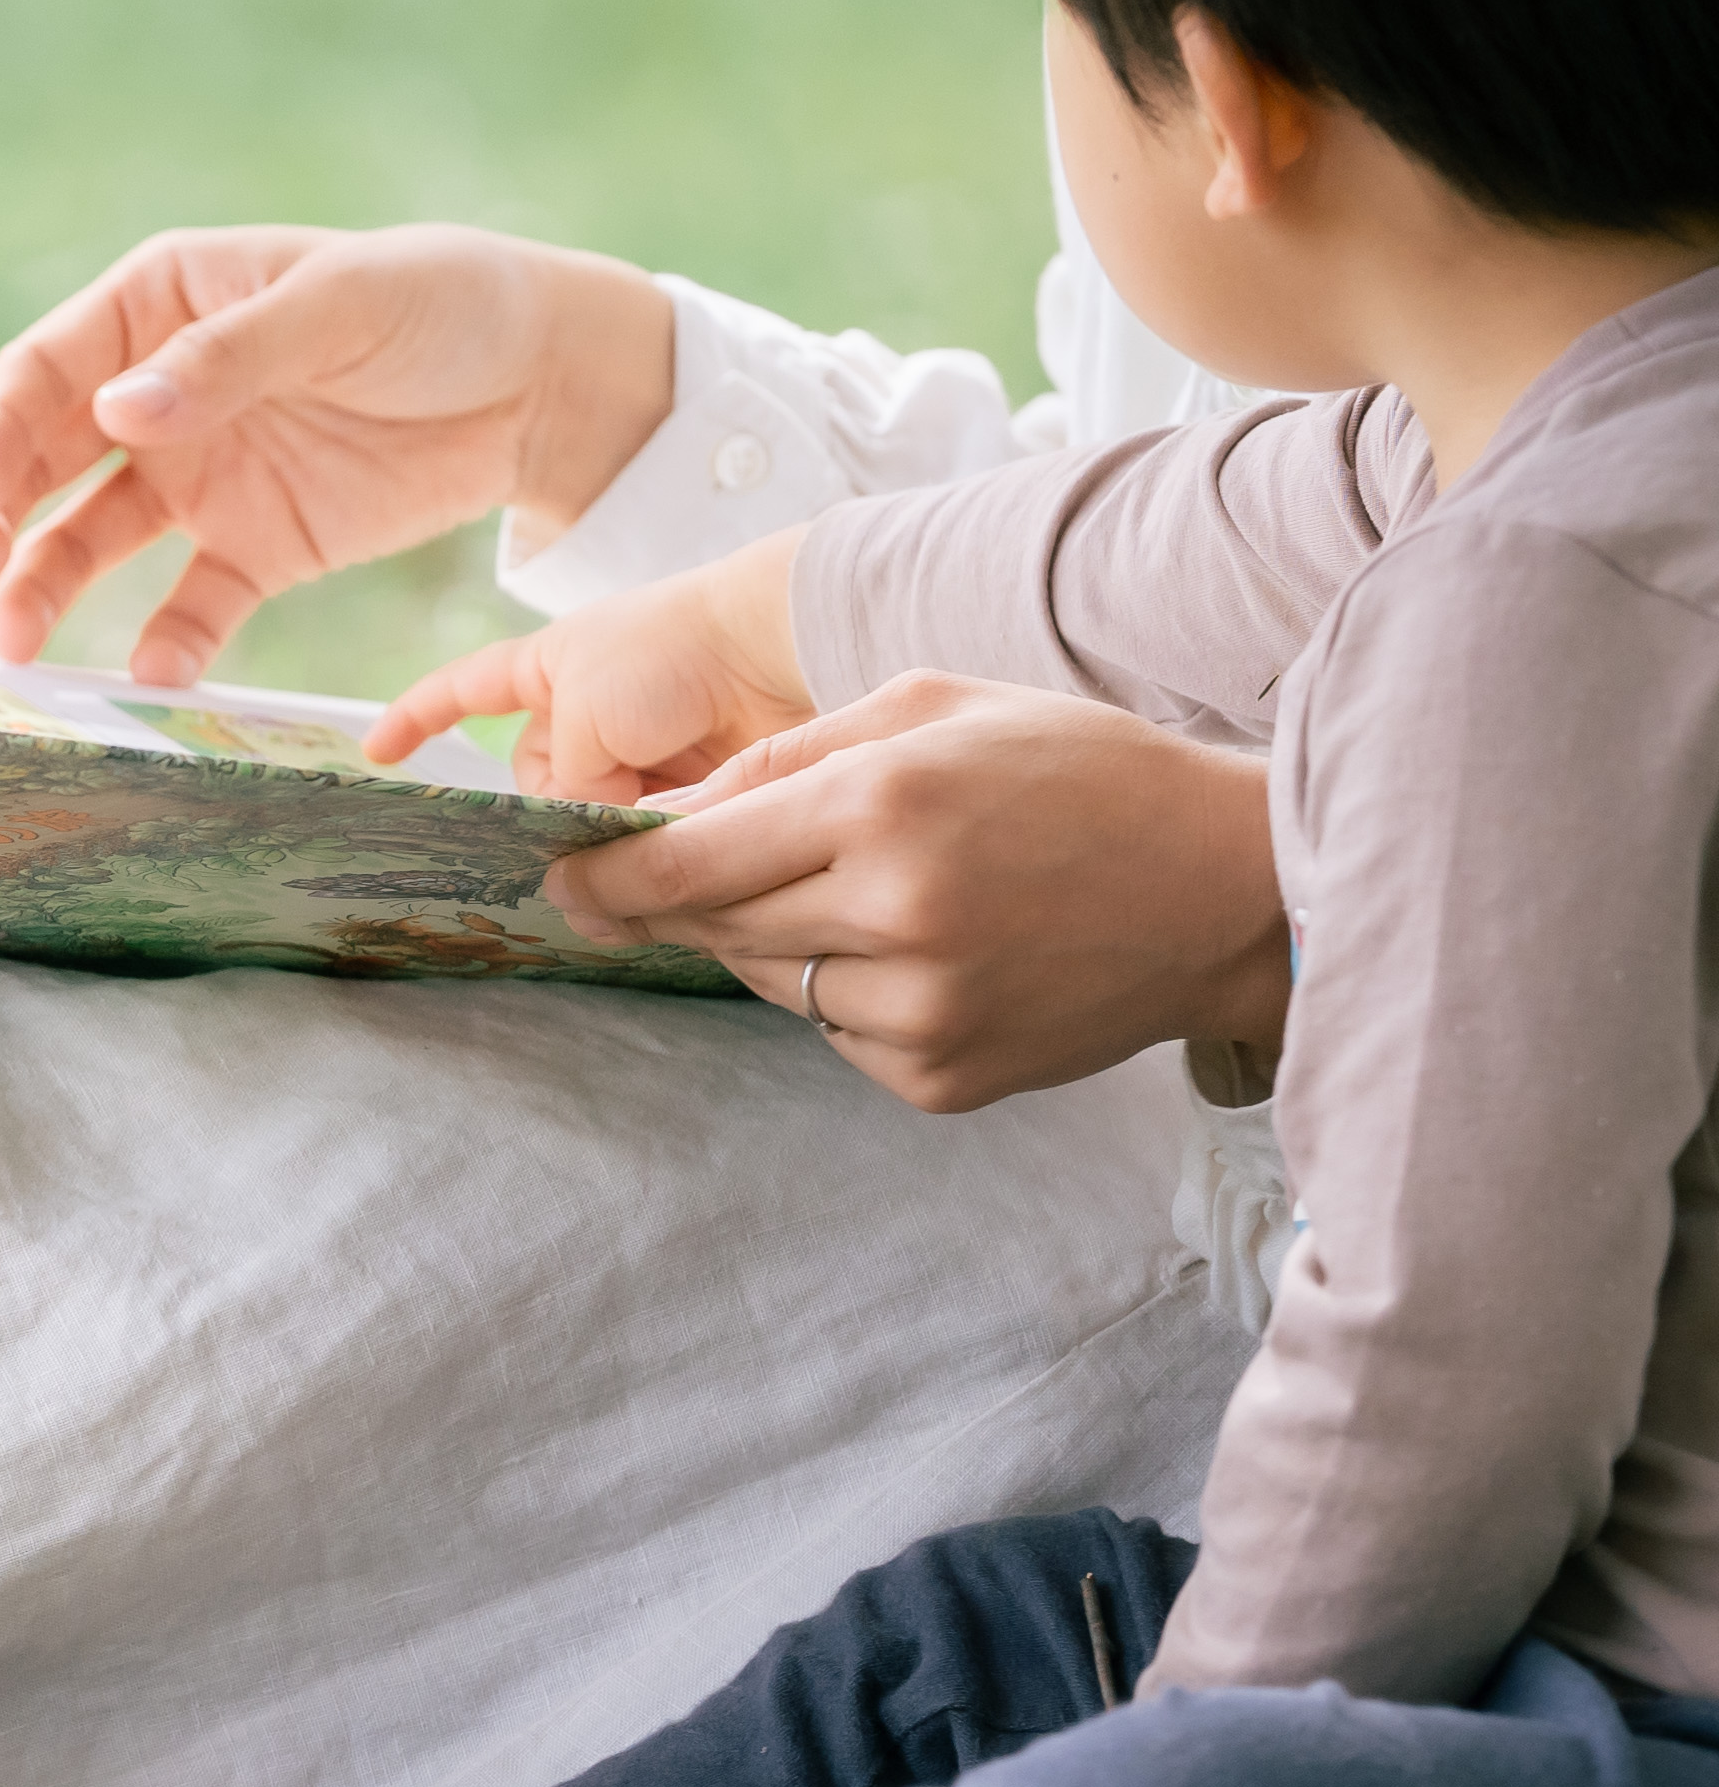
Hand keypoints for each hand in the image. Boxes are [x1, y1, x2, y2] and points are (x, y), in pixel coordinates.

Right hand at [0, 224, 677, 677]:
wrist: (547, 379)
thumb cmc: (442, 303)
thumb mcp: (341, 308)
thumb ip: (228, 359)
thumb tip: (115, 413)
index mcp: (158, 307)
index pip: (44, 374)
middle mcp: (157, 396)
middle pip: (43, 461)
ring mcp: (199, 476)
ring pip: (91, 541)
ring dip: (46, 590)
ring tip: (18, 648)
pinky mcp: (253, 547)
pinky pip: (192, 604)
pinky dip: (169, 641)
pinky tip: (153, 674)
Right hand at [368, 534, 811, 800]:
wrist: (780, 653)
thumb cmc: (670, 654)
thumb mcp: (585, 713)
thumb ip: (564, 785)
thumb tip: (584, 842)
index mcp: (548, 666)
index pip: (464, 690)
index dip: (417, 718)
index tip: (377, 754)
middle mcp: (587, 709)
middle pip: (531, 776)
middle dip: (543, 803)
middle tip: (573, 815)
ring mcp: (636, 747)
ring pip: (586, 812)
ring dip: (597, 827)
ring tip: (624, 827)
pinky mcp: (684, 781)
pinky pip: (642, 827)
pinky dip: (643, 839)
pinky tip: (654, 846)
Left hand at [543, 675, 1292, 1112]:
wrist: (1227, 888)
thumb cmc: (1077, 775)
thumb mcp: (931, 708)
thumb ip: (784, 757)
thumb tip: (658, 818)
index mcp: (881, 807)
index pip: (684, 864)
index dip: (606, 876)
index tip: (559, 879)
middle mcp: (894, 915)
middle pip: (714, 928)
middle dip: (688, 904)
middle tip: (681, 881)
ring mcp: (921, 1009)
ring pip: (770, 984)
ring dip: (782, 945)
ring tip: (877, 896)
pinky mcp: (941, 1077)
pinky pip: (839, 1034)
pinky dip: (852, 995)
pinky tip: (935, 952)